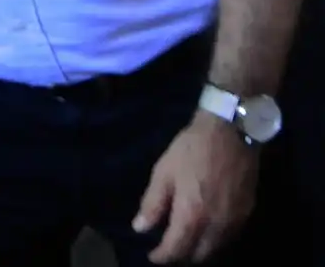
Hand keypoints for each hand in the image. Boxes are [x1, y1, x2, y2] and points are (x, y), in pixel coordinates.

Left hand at [133, 112, 257, 262]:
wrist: (231, 133)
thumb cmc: (191, 150)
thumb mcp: (163, 173)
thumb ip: (152, 204)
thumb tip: (140, 229)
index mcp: (192, 215)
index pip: (176, 249)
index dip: (162, 256)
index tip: (152, 256)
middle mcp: (216, 225)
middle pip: (199, 255)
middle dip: (181, 255)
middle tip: (168, 246)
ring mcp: (235, 221)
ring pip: (216, 249)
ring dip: (200, 249)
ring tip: (185, 239)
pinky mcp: (247, 213)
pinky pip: (229, 237)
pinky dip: (215, 240)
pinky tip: (205, 229)